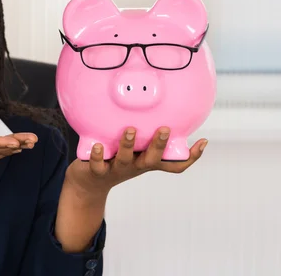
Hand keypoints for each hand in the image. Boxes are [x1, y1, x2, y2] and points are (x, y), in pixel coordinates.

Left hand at [65, 127, 207, 196]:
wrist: (89, 183)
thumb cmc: (114, 160)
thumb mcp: (133, 149)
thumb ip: (143, 134)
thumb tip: (156, 110)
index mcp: (147, 161)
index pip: (174, 164)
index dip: (191, 157)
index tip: (202, 141)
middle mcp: (135, 166)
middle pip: (152, 159)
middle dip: (159, 145)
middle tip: (164, 129)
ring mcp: (116, 169)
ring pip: (124, 159)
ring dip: (127, 145)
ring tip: (129, 130)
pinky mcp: (97, 172)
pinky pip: (98, 165)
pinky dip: (98, 156)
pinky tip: (99, 146)